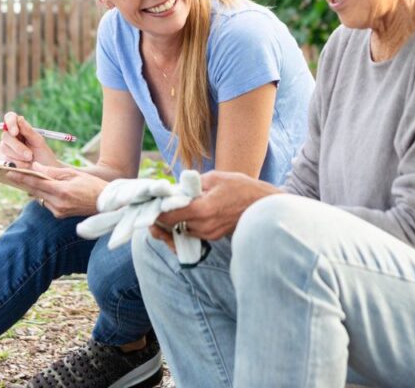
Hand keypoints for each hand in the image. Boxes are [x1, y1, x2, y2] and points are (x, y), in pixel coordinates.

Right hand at [0, 111, 61, 168]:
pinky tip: (25, 166)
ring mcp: (5, 148)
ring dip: (19, 157)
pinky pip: (6, 160)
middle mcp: (10, 136)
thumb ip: (28, 131)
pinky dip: (17, 164)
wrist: (44, 171)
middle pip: (6, 136)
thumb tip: (20, 119)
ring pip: (5, 149)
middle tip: (29, 156)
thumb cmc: (42, 154)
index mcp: (19, 128)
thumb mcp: (38, 142)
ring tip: (30, 161)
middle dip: (18, 147)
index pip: (10, 117)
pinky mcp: (3, 160)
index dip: (10, 123)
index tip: (15, 132)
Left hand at [8, 162, 107, 217]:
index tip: (9, 172)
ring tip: (26, 178)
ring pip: (40, 197)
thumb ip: (53, 172)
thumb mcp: (73, 174)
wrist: (106, 204)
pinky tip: (46, 188)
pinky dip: (45, 195)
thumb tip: (35, 168)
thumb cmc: (92, 185)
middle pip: (35, 191)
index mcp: (62, 191)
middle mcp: (58, 204)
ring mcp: (58, 211)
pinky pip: (47, 203)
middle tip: (11, 173)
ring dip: (35, 188)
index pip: (36, 183)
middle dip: (24, 182)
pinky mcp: (60, 215)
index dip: (22, 177)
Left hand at [150, 171, 279, 249]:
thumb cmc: (242, 188)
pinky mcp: (214, 237)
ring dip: (173, 222)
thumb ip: (193, 183)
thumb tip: (176, 188)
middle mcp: (203, 226)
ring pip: (181, 230)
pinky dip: (185, 225)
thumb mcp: (215, 178)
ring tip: (168, 209)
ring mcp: (209, 234)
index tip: (149, 204)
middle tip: (153, 207)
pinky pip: (192, 232)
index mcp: (202, 209)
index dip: (156, 210)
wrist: (265, 206)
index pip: (169, 214)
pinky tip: (184, 215)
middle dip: (162, 217)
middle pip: (171, 225)